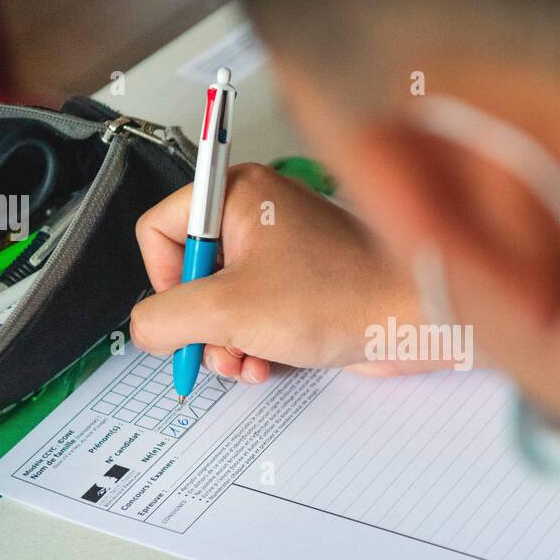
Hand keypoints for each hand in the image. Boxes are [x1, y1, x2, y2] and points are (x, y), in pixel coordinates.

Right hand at [130, 163, 426, 382]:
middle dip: (200, 324)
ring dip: (225, 344)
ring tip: (246, 362)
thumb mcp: (228, 311)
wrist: (413, 320)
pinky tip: (267, 365)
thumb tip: (146, 328)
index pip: (160, 230)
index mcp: (238, 195)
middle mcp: (259, 216)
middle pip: (190, 274)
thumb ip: (166, 318)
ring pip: (221, 304)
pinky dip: (252, 346)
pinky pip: (254, 317)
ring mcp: (283, 253)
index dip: (163, 280)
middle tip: (216, 347)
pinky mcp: (302, 287)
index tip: (183, 311)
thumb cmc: (343, 296)